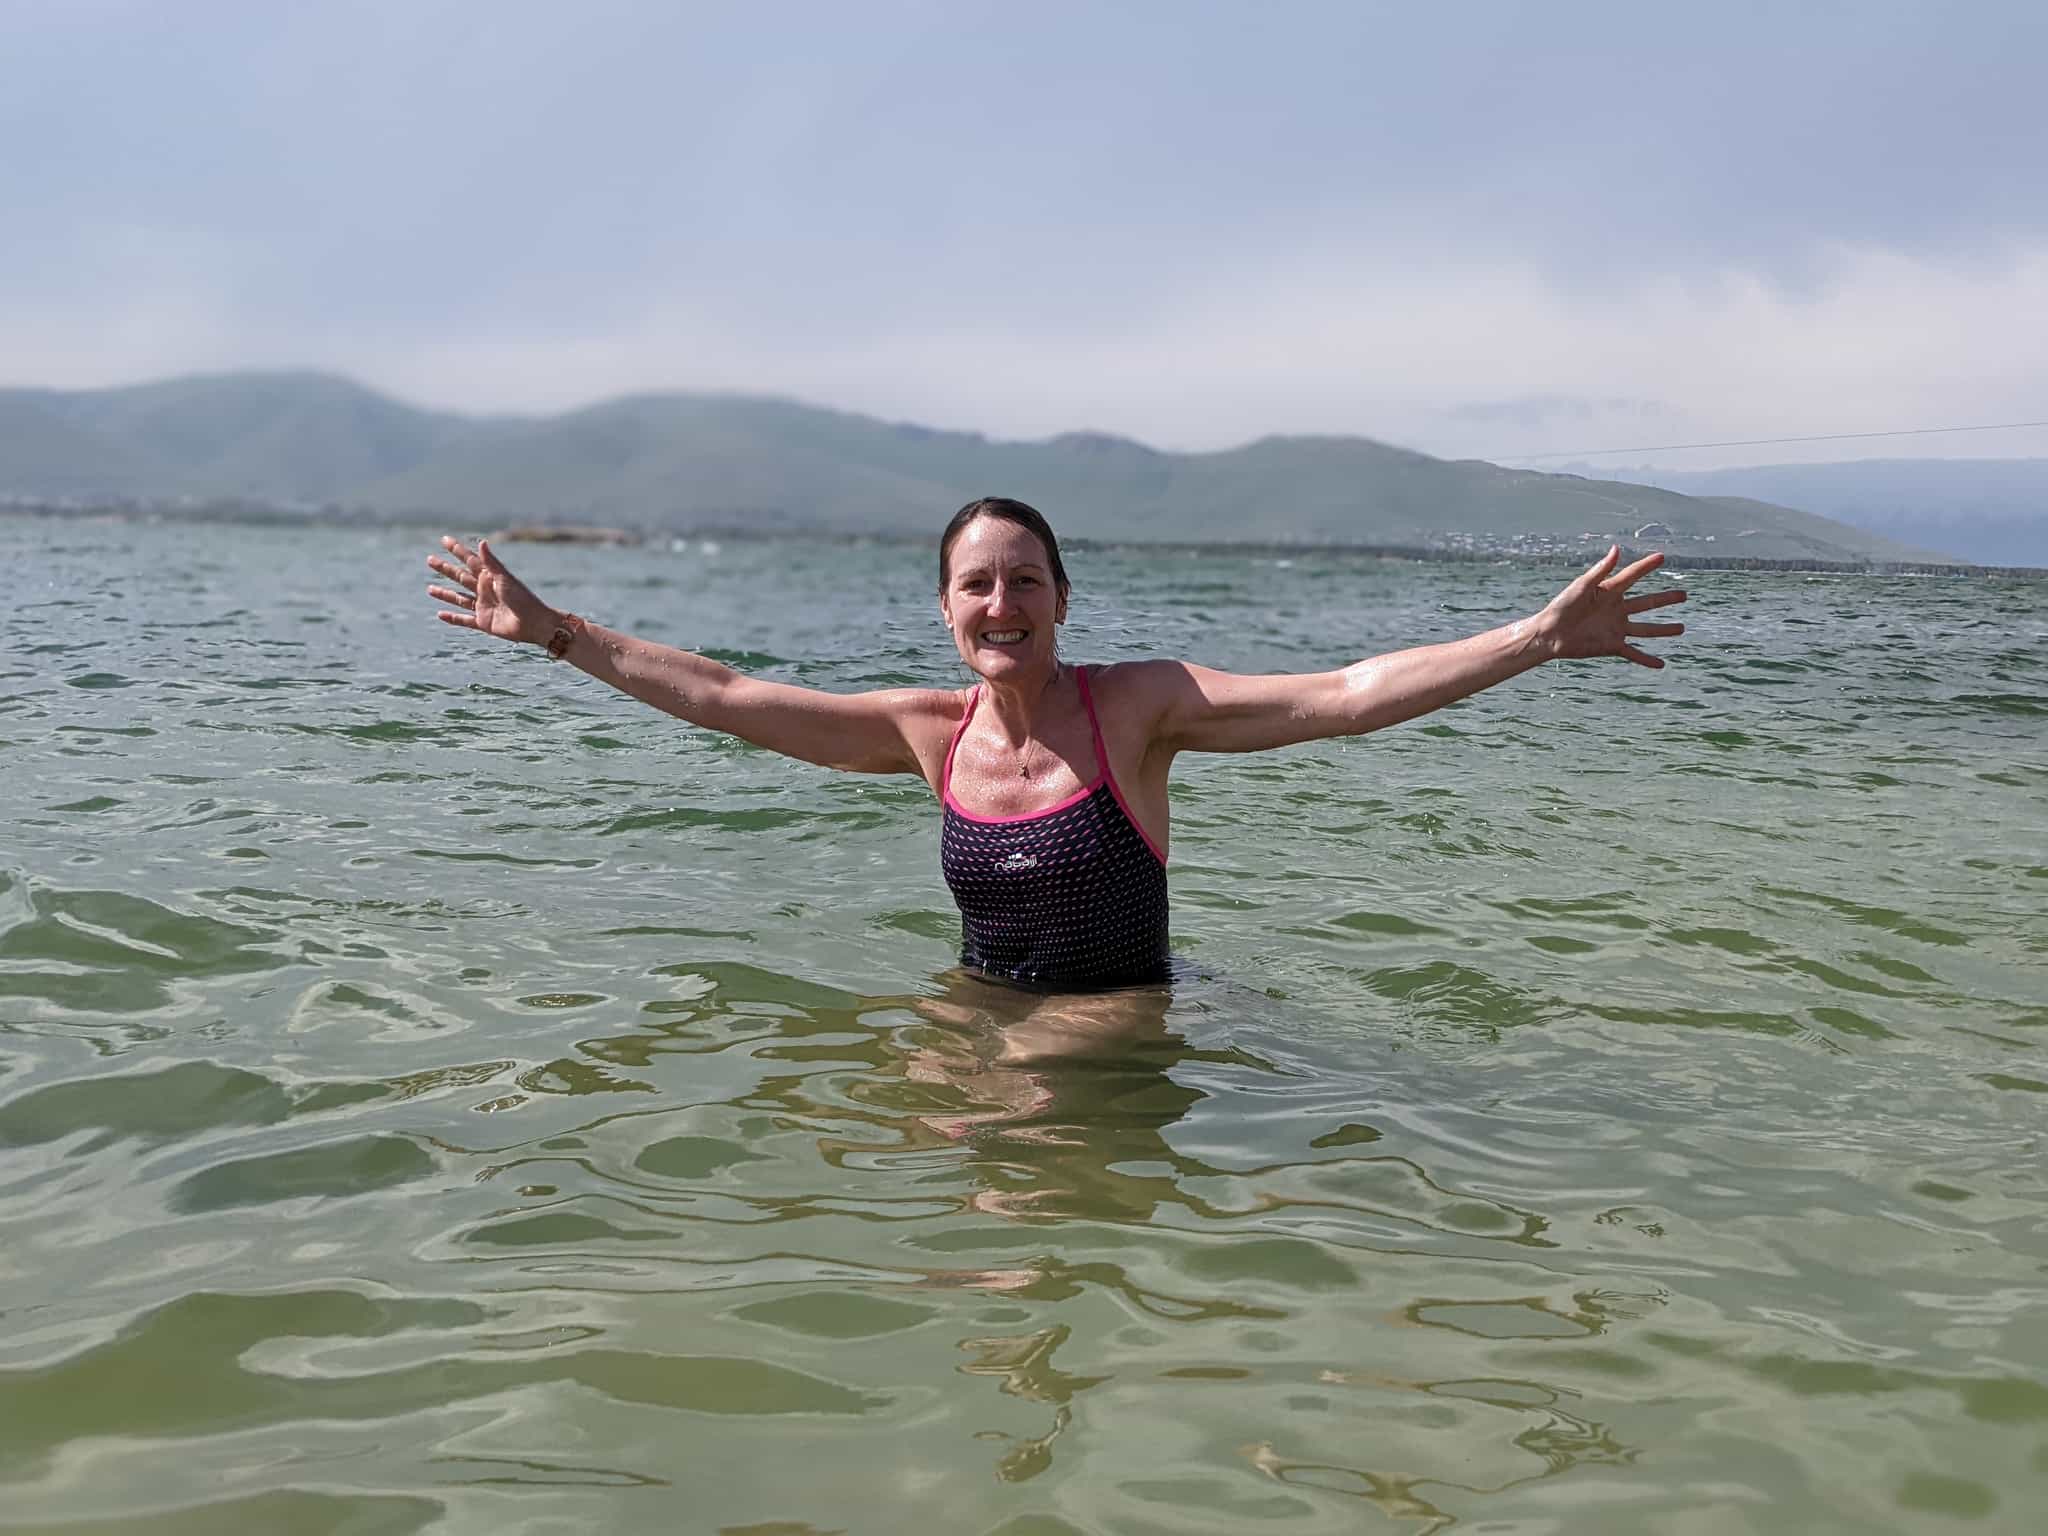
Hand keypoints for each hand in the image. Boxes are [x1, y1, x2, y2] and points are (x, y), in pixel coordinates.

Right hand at [425, 536, 557, 645]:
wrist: (534, 623)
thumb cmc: (523, 598)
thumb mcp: (505, 578)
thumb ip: (491, 563)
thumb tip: (481, 542)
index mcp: (491, 577)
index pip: (470, 561)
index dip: (457, 550)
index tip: (444, 540)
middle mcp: (486, 590)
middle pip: (461, 577)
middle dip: (446, 569)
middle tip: (429, 559)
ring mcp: (484, 606)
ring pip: (460, 598)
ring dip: (445, 594)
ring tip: (429, 589)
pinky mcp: (484, 622)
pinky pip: (465, 620)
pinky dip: (453, 618)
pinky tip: (440, 615)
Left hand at [1537, 546, 1686, 668]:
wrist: (1549, 634)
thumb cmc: (1561, 606)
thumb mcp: (1581, 586)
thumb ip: (1600, 570)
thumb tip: (1616, 549)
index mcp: (1609, 591)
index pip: (1632, 576)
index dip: (1646, 567)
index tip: (1662, 557)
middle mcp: (1616, 609)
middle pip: (1647, 603)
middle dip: (1665, 599)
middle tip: (1684, 595)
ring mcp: (1615, 628)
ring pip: (1645, 629)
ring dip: (1663, 630)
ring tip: (1682, 628)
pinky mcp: (1611, 645)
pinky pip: (1633, 653)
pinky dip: (1646, 659)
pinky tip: (1661, 664)